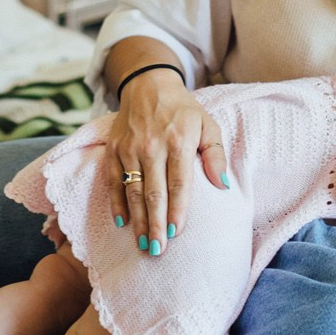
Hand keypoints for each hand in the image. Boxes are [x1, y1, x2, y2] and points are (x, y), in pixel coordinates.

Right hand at [101, 60, 226, 256]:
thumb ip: (215, 155)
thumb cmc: (183, 110)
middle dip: (156, 223)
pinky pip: (113, 181)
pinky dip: (116, 203)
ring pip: (132, 191)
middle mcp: (151, 147)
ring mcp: (129, 149)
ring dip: (137, 220)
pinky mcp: (113, 150)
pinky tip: (122, 223)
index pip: (178, 184)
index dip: (177, 210)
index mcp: (178, 142)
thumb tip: (222, 185)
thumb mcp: (208, 124)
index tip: (177, 232)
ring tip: (143, 243)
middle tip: (157, 249)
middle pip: (153, 193)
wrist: (148, 85)